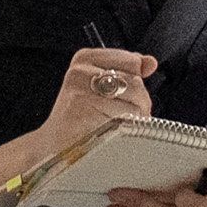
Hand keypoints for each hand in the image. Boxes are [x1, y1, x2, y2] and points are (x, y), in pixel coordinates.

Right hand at [30, 48, 156, 177]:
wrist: (56, 148)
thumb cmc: (82, 120)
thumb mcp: (103, 87)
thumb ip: (128, 71)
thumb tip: (150, 62)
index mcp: (85, 58)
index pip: (132, 61)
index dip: (134, 82)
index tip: (118, 97)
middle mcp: (81, 70)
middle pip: (136, 81)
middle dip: (138, 102)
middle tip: (119, 117)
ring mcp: (82, 89)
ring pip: (135, 98)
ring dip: (135, 117)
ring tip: (115, 126)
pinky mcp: (87, 109)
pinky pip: (127, 116)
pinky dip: (126, 128)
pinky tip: (110, 133)